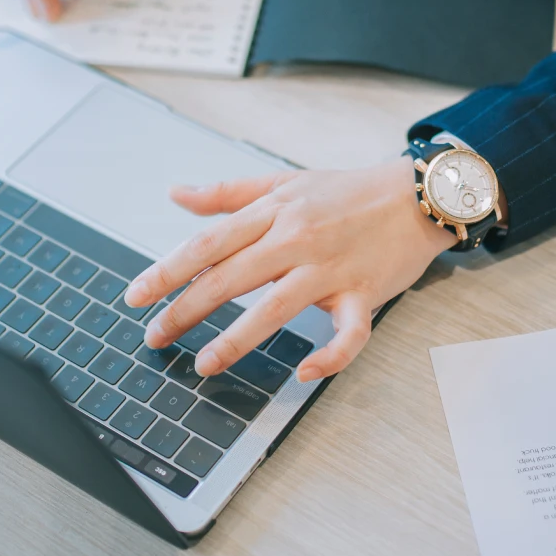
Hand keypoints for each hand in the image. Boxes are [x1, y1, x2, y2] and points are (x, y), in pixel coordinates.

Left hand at [123, 157, 456, 382]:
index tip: (136, 296)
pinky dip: (330, 356)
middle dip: (186, 310)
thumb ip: (228, 193)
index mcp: (274, 212)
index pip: (209, 243)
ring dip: (235, 340)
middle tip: (155, 335)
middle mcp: (297, 239)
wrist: (420, 194)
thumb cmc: (349, 190)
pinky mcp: (365, 294)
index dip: (167, 271)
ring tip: (203, 364)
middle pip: (230, 277)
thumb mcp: (285, 181)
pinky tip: (304, 373)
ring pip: (276, 308)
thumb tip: (177, 194)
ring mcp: (331, 269)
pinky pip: (348, 333)